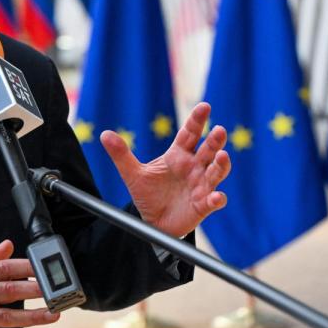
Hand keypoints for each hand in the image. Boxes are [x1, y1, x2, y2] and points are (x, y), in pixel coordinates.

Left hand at [101, 102, 229, 237]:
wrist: (152, 220)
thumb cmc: (148, 194)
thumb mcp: (132, 174)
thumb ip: (121, 154)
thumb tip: (104, 134)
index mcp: (178, 155)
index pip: (189, 134)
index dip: (197, 120)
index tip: (204, 106)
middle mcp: (193, 167)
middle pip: (208, 150)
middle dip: (215, 140)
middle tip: (219, 130)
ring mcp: (200, 185)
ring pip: (216, 172)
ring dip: (221, 164)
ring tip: (223, 156)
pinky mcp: (203, 205)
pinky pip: (213, 201)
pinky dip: (216, 199)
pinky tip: (216, 197)